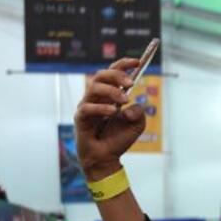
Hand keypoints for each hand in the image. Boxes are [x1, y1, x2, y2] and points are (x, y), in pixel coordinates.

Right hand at [74, 57, 145, 178]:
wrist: (106, 159)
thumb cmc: (118, 139)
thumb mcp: (137, 125)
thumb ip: (139, 113)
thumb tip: (131, 105)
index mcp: (109, 94)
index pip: (113, 72)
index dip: (124, 64)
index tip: (138, 62)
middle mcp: (96, 96)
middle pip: (101, 75)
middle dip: (117, 75)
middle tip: (131, 83)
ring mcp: (86, 106)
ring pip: (94, 87)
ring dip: (111, 91)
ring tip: (124, 100)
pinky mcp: (80, 118)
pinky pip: (87, 108)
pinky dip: (101, 108)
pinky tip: (113, 112)